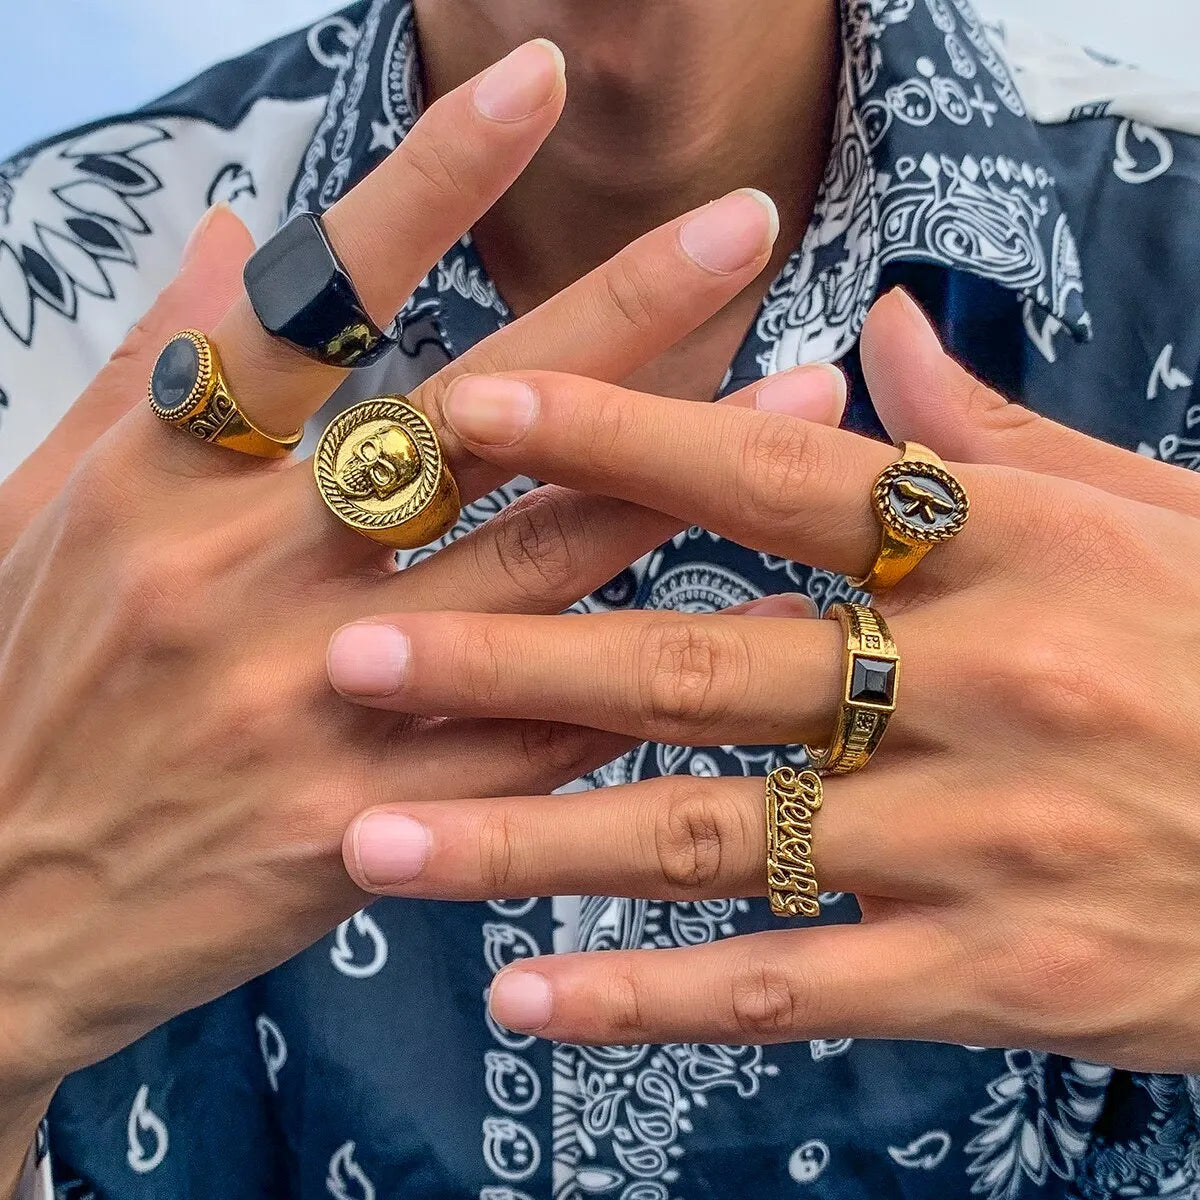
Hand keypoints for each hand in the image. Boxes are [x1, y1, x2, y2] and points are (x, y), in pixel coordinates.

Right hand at [0, 38, 786, 1126]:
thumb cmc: (14, 689)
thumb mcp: (38, 514)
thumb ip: (148, 370)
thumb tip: (229, 233)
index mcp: (160, 484)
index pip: (308, 301)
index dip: (427, 183)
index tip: (534, 82)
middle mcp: (248, 579)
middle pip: (468, 424)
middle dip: (619, 316)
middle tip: (747, 225)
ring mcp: (320, 709)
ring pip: (539, 573)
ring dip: (681, 480)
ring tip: (801, 401)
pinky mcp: (369, 826)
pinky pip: (536, 744)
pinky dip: (642, 673)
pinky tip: (754, 617)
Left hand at [331, 289, 1199, 1071]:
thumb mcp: (1151, 514)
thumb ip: (993, 434)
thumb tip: (880, 335)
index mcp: (1005, 554)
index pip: (771, 474)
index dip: (613, 436)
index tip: (470, 415)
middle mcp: (973, 691)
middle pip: (694, 664)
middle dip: (506, 657)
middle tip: (345, 654)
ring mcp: (973, 846)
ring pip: (709, 841)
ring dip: (526, 842)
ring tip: (379, 837)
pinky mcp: (989, 979)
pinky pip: (786, 989)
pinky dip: (646, 999)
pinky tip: (527, 1003)